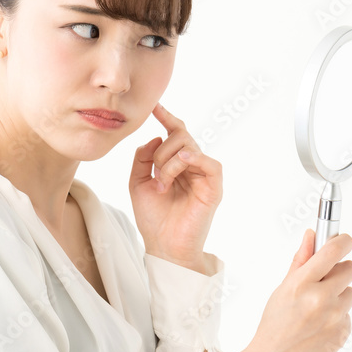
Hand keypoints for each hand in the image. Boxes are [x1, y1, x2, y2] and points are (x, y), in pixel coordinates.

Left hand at [128, 102, 221, 270]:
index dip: (166, 116)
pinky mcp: (214, 186)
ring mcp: (204, 175)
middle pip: (180, 134)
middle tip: (154, 174)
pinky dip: (191, 159)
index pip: (174, 132)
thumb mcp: (137, 182)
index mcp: (175, 163)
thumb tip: (156, 137)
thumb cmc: (153, 218)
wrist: (163, 246)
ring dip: (168, 162)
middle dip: (161, 151)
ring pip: (189, 145)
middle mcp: (192, 165)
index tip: (153, 105)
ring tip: (162, 184)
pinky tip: (179, 166)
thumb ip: (142, 158)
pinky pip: (208, 161)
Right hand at [231, 229, 351, 351]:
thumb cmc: (273, 325)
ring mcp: (335, 317)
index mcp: (302, 283)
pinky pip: (348, 314)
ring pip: (351, 292)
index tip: (344, 241)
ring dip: (339, 295)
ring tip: (317, 308)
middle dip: (340, 270)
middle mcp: (321, 298)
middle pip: (350, 269)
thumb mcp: (282, 289)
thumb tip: (312, 235)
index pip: (334, 251)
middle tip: (325, 280)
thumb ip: (301, 261)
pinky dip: (337, 316)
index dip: (343, 242)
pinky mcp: (343, 333)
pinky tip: (319, 325)